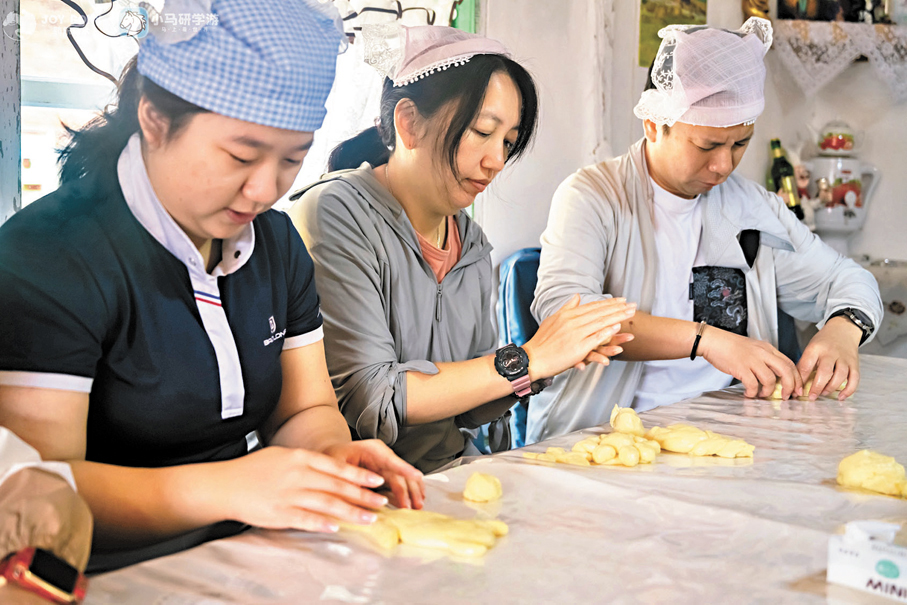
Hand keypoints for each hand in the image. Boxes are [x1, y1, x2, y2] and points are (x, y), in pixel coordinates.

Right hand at [218, 446, 390, 532]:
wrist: (225, 485)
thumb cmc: (254, 469)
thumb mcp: (282, 455)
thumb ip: (307, 461)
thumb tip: (333, 468)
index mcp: (299, 458)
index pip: (337, 466)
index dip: (359, 474)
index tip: (377, 479)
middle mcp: (297, 475)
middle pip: (337, 486)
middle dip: (363, 495)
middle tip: (382, 501)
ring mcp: (289, 495)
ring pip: (327, 504)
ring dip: (351, 512)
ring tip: (369, 518)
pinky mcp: (279, 514)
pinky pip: (306, 519)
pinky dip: (323, 524)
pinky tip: (337, 528)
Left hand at [323, 440, 424, 509]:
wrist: (333, 453)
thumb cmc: (333, 456)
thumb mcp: (336, 465)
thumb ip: (348, 480)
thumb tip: (360, 497)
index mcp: (372, 449)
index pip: (390, 459)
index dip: (404, 468)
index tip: (417, 475)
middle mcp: (383, 456)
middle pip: (400, 473)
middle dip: (409, 490)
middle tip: (413, 507)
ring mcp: (387, 465)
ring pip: (404, 479)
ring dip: (412, 493)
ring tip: (417, 508)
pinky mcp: (387, 474)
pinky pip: (402, 483)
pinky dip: (409, 492)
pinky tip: (415, 502)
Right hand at [523, 294, 636, 378]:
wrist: (532, 358)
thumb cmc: (542, 341)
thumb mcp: (553, 320)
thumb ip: (567, 308)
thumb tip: (577, 297)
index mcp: (568, 314)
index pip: (593, 306)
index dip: (609, 303)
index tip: (623, 300)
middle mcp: (572, 321)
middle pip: (600, 312)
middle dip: (618, 308)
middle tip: (633, 304)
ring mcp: (575, 334)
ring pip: (600, 323)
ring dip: (616, 317)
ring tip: (630, 313)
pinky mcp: (577, 347)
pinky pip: (594, 338)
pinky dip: (606, 332)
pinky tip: (617, 327)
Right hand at [698, 326, 802, 398]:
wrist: (713, 341)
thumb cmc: (730, 346)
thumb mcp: (753, 348)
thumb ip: (765, 358)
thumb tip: (774, 376)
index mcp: (768, 348)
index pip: (789, 363)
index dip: (796, 378)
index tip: (797, 388)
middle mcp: (763, 353)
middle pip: (786, 371)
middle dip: (790, 386)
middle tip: (786, 396)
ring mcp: (752, 360)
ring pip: (770, 379)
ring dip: (768, 391)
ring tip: (761, 395)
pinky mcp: (741, 367)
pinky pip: (753, 384)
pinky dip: (752, 392)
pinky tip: (749, 393)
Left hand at [797, 316, 861, 400]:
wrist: (843, 329)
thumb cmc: (823, 342)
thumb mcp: (810, 348)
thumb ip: (804, 364)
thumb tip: (796, 384)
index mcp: (816, 348)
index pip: (806, 365)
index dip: (801, 380)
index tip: (798, 391)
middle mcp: (831, 353)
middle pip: (825, 372)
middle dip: (817, 387)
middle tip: (811, 397)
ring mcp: (844, 358)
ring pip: (840, 376)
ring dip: (831, 388)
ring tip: (823, 394)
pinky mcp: (854, 363)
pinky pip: (854, 379)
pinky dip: (848, 390)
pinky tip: (841, 396)